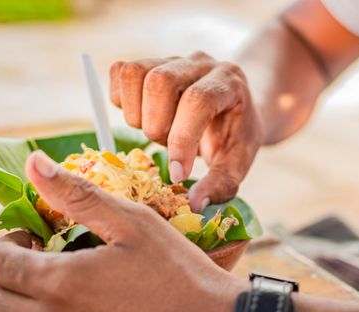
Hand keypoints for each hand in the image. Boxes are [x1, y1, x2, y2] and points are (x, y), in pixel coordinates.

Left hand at [0, 151, 246, 311]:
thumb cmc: (176, 272)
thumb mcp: (132, 222)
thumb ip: (77, 194)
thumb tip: (35, 164)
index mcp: (61, 282)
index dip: (8, 242)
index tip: (34, 236)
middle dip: (5, 274)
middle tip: (38, 259)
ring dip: (15, 307)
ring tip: (51, 288)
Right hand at [110, 52, 262, 211]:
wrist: (235, 107)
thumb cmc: (235, 136)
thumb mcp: (237, 162)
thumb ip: (220, 184)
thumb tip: (194, 205)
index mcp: (228, 83)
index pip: (197, 101)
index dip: (181, 139)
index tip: (177, 174)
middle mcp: (200, 63)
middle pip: (160, 82)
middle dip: (156, 127)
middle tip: (167, 146)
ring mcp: (173, 58)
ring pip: (135, 74)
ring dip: (137, 114)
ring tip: (157, 131)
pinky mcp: (151, 62)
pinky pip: (122, 71)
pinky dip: (122, 99)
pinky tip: (142, 116)